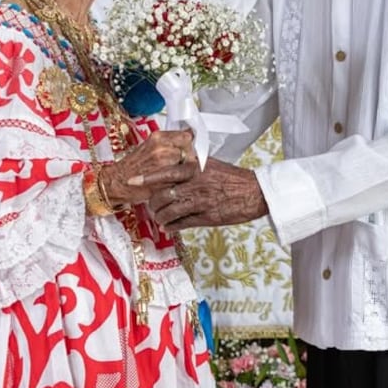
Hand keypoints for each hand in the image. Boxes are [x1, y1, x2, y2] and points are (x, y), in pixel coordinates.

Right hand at [103, 130, 197, 207]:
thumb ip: (168, 144)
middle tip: (183, 167)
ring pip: (189, 165)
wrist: (117, 181)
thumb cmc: (132, 167)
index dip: (190, 145)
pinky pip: (182, 179)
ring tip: (178, 176)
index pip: (187, 136)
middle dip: (190, 159)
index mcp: (158, 137)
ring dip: (187, 171)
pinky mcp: (164, 177)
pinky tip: (172, 184)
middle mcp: (162, 146)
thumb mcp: (150, 148)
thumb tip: (188, 141)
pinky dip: (181, 182)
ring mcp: (163, 161)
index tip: (189, 151)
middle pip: (190, 151)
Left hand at [149, 159, 268, 228]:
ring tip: (159, 218)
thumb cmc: (233, 178)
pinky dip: (172, 226)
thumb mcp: (211, 163)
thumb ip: (191, 163)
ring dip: (161, 217)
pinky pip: (182, 223)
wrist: (255, 192)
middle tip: (151, 206)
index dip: (146, 178)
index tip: (132, 181)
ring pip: (170, 211)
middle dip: (153, 203)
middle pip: (163, 195)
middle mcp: (196, 183)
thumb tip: (174, 161)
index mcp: (196, 167)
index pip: (165, 172)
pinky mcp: (206, 217)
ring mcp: (201, 201)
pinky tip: (169, 227)